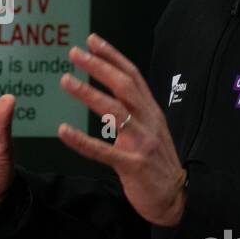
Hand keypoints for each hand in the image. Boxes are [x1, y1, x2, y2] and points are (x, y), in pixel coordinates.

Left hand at [57, 33, 187, 226]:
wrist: (176, 197)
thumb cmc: (158, 162)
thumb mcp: (152, 129)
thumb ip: (136, 110)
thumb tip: (115, 90)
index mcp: (151, 111)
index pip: (132, 75)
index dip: (113, 56)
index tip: (92, 41)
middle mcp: (147, 121)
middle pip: (123, 86)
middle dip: (98, 67)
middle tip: (74, 53)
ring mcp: (141, 142)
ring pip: (114, 111)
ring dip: (88, 93)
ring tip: (66, 80)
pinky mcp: (132, 164)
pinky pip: (103, 151)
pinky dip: (82, 140)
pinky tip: (63, 130)